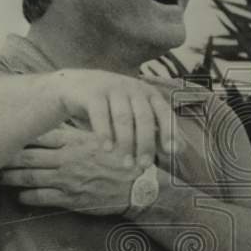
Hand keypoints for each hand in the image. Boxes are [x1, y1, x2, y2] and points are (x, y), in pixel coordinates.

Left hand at [0, 125, 143, 214]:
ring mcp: (67, 180)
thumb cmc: (122, 158)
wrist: (139, 184)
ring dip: (12, 178)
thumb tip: (57, 126)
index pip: (39, 137)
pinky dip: (28, 197)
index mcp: (73, 142)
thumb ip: (77, 133)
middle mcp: (66, 160)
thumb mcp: (101, 138)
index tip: (6, 136)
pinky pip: (43, 198)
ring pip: (31, 177)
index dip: (20, 137)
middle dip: (9, 158)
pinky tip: (19, 196)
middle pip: (28, 157)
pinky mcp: (71, 199)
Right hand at [52, 69, 179, 168]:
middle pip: (144, 117)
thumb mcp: (133, 113)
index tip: (171, 152)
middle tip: (144, 165)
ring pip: (123, 117)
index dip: (169, 131)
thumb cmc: (110, 105)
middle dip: (146, 143)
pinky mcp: (92, 93)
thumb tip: (176, 150)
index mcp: (147, 93)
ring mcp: (112, 88)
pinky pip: (100, 114)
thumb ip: (153, 128)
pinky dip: (105, 133)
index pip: (163, 111)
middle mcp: (133, 88)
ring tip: (126, 164)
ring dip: (126, 143)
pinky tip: (106, 149)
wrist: (73, 86)